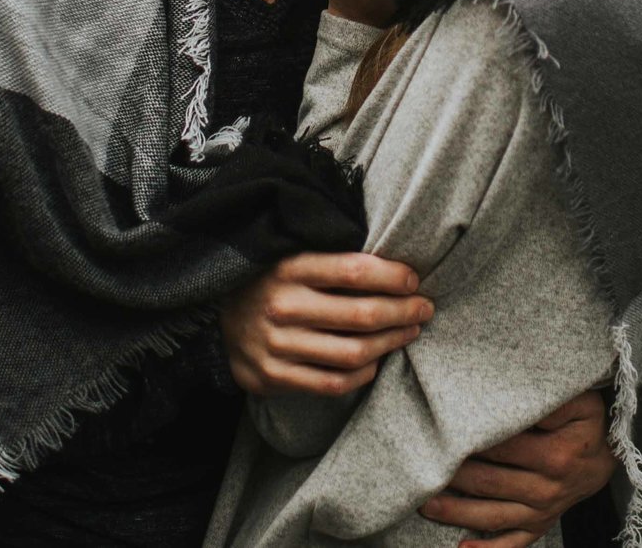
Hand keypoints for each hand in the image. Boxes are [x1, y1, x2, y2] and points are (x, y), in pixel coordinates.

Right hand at [219, 251, 433, 396]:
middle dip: (403, 311)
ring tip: (409, 332)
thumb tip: (395, 266)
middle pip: (362, 314)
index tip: (414, 279)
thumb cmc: (271, 285)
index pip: (354, 271)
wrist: (217, 322)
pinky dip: (363, 373)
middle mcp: (283, 305)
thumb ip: (333, 261)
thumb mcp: (292, 258)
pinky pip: (334, 382)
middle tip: (425, 308)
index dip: (392, 276)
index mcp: (290, 267)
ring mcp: (278, 345)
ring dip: (391, 343)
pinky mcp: (275, 376)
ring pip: (353, 352)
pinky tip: (376, 361)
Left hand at [420, 389, 615, 547]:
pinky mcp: (539, 526)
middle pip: (489, 482)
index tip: (442, 432)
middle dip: (452, 477)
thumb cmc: (589, 425)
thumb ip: (550, 401)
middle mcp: (546, 489)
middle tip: (419, 467)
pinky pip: (512, 543)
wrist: (610, 458)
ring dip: (456, 512)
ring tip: (424, 504)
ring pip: (492, 515)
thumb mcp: (580, 403)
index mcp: (555, 456)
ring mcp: (541, 512)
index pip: (502, 448)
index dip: (471, 440)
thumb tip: (517, 399)